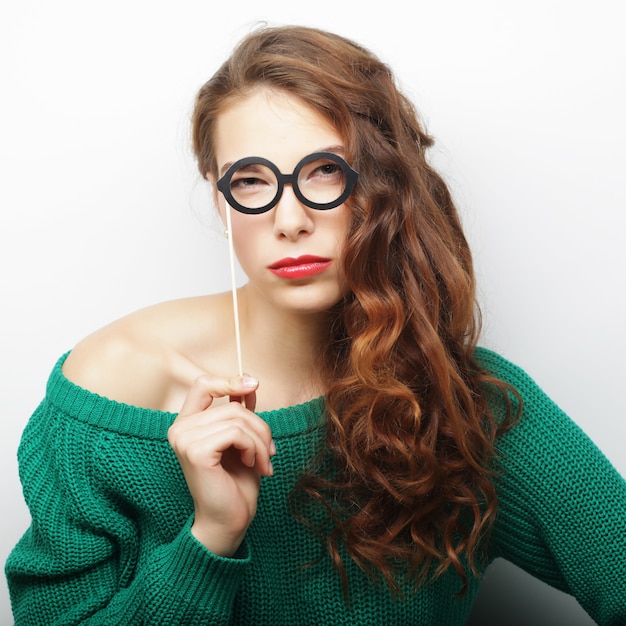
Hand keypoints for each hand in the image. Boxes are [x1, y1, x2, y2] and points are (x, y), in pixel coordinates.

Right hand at [168, 373, 274, 556]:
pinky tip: (253, 464)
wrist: (229, 519)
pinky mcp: (195, 451)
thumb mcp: (242, 439)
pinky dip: (253, 447)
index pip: (203, 384)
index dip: (229, 380)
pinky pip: (236, 433)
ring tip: (263, 460)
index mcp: (187, 423)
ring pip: (237, 418)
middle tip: (269, 450)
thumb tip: (249, 382)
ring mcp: (184, 439)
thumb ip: (240, 411)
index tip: (253, 383)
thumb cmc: (235, 482)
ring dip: (260, 440)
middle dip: (260, 427)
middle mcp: (179, 429)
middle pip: (232, 406)